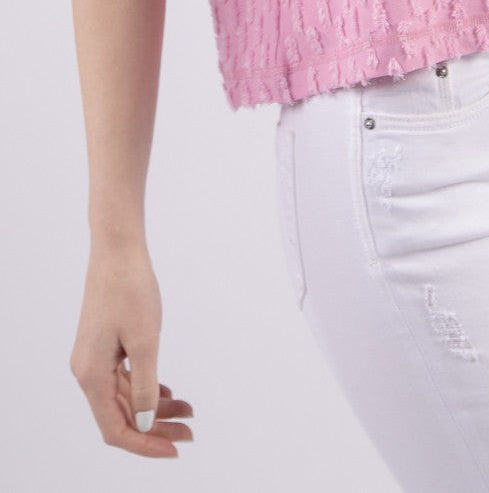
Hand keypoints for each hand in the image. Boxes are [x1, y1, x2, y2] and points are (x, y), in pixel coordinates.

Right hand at [69, 241, 194, 457]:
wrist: (118, 249)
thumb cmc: (130, 288)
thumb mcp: (145, 340)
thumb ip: (146, 386)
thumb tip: (146, 423)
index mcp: (92, 375)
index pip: (115, 429)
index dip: (145, 444)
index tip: (175, 449)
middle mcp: (88, 372)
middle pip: (121, 416)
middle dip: (156, 428)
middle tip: (189, 431)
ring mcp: (95, 359)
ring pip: (125, 398)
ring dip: (155, 408)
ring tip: (188, 411)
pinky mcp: (105, 346)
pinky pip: (125, 380)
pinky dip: (147, 389)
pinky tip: (169, 392)